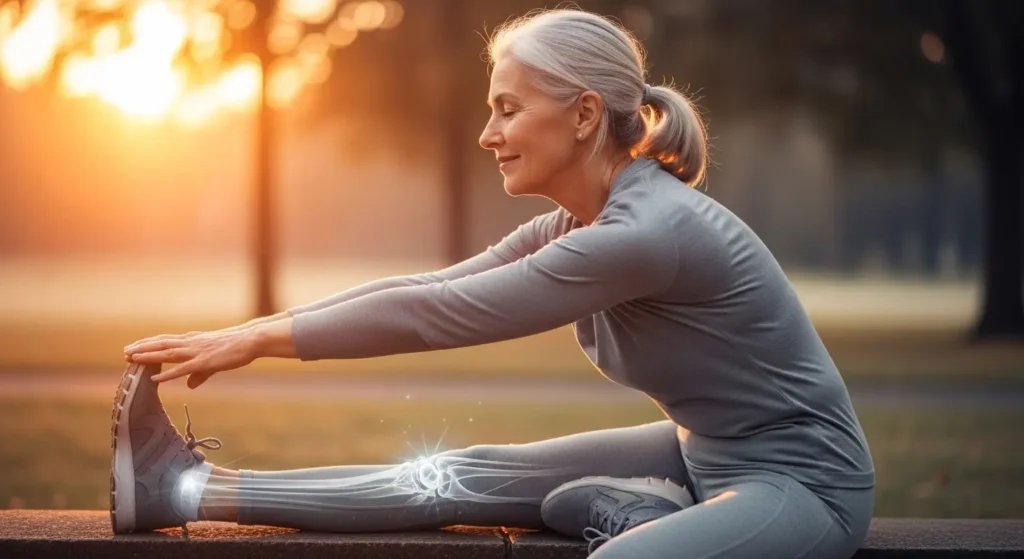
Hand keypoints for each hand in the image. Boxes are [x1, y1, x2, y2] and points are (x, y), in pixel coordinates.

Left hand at [123, 329, 258, 388]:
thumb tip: (189, 385)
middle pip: (161, 344)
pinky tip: (154, 379)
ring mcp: (196, 351)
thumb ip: (199, 374)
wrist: (250, 339)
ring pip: (167, 354)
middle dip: (142, 348)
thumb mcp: (214, 360)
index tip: (134, 347)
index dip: (149, 344)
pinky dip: (166, 375)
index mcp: (193, 340)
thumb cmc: (235, 347)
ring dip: (148, 356)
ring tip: (132, 358)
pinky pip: (181, 369)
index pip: (166, 341)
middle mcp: (191, 343)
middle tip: (125, 352)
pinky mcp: (204, 362)